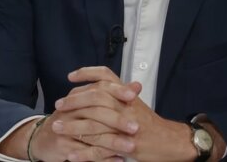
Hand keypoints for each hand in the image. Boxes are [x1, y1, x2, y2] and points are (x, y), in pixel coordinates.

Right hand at [0, 67, 138, 161]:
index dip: (117, 90)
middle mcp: (72, 108)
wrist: (44, 138)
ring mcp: (66, 127)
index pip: (99, 87)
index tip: (134, 95)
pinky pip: (86, 152)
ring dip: (114, 141)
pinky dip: (103, 157)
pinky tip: (117, 159)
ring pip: (93, 133)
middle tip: (136, 127)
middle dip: (118, 119)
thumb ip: (114, 95)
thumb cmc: (71, 120)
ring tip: (130, 146)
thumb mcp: (89, 104)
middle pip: (96, 110)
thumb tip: (137, 86)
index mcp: (79, 95)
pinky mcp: (63, 145)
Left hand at [53, 66, 198, 161]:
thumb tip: (98, 85)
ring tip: (56, 128)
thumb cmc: (150, 123)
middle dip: (73, 101)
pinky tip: (70, 155)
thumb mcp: (135, 103)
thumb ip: (118, 93)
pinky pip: (100, 149)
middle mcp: (125, 106)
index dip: (87, 73)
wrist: (170, 142)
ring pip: (93, 124)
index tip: (70, 77)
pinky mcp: (125, 145)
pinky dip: (84, 153)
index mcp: (126, 94)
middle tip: (58, 105)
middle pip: (94, 97)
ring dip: (72, 127)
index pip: (105, 75)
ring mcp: (125, 125)